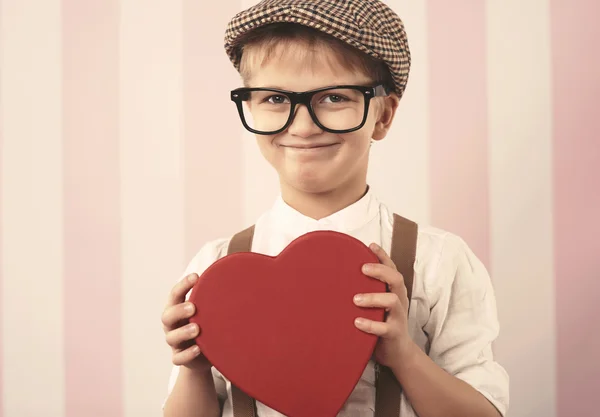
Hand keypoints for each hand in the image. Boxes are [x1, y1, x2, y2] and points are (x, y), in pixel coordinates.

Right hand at [162, 273, 211, 371]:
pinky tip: (198, 349)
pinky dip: (188, 354)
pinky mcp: (180, 358)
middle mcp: (172, 325)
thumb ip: (212, 297)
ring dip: (183, 332)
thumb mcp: (207, 311)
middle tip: (193, 307)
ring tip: (197, 329)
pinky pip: (178, 358)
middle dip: (179, 310)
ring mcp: (175, 342)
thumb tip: (234, 275)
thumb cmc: (205, 325)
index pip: (175, 294)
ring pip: (172, 337)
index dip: (183, 285)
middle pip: (167, 316)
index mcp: (177, 309)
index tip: (196, 276)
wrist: (202, 355)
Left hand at [353, 243, 414, 368]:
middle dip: (380, 271)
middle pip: (396, 279)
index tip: (370, 245)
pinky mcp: (394, 333)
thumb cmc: (382, 323)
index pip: (392, 269)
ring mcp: (398, 317)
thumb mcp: (377, 305)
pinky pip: (385, 328)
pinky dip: (370, 324)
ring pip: (392, 301)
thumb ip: (367, 290)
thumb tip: (341, 275)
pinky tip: (357, 322)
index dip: (383, 256)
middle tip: (362, 269)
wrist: (398, 353)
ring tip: (355, 299)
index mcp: (394, 291)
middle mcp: (399, 300)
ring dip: (373, 298)